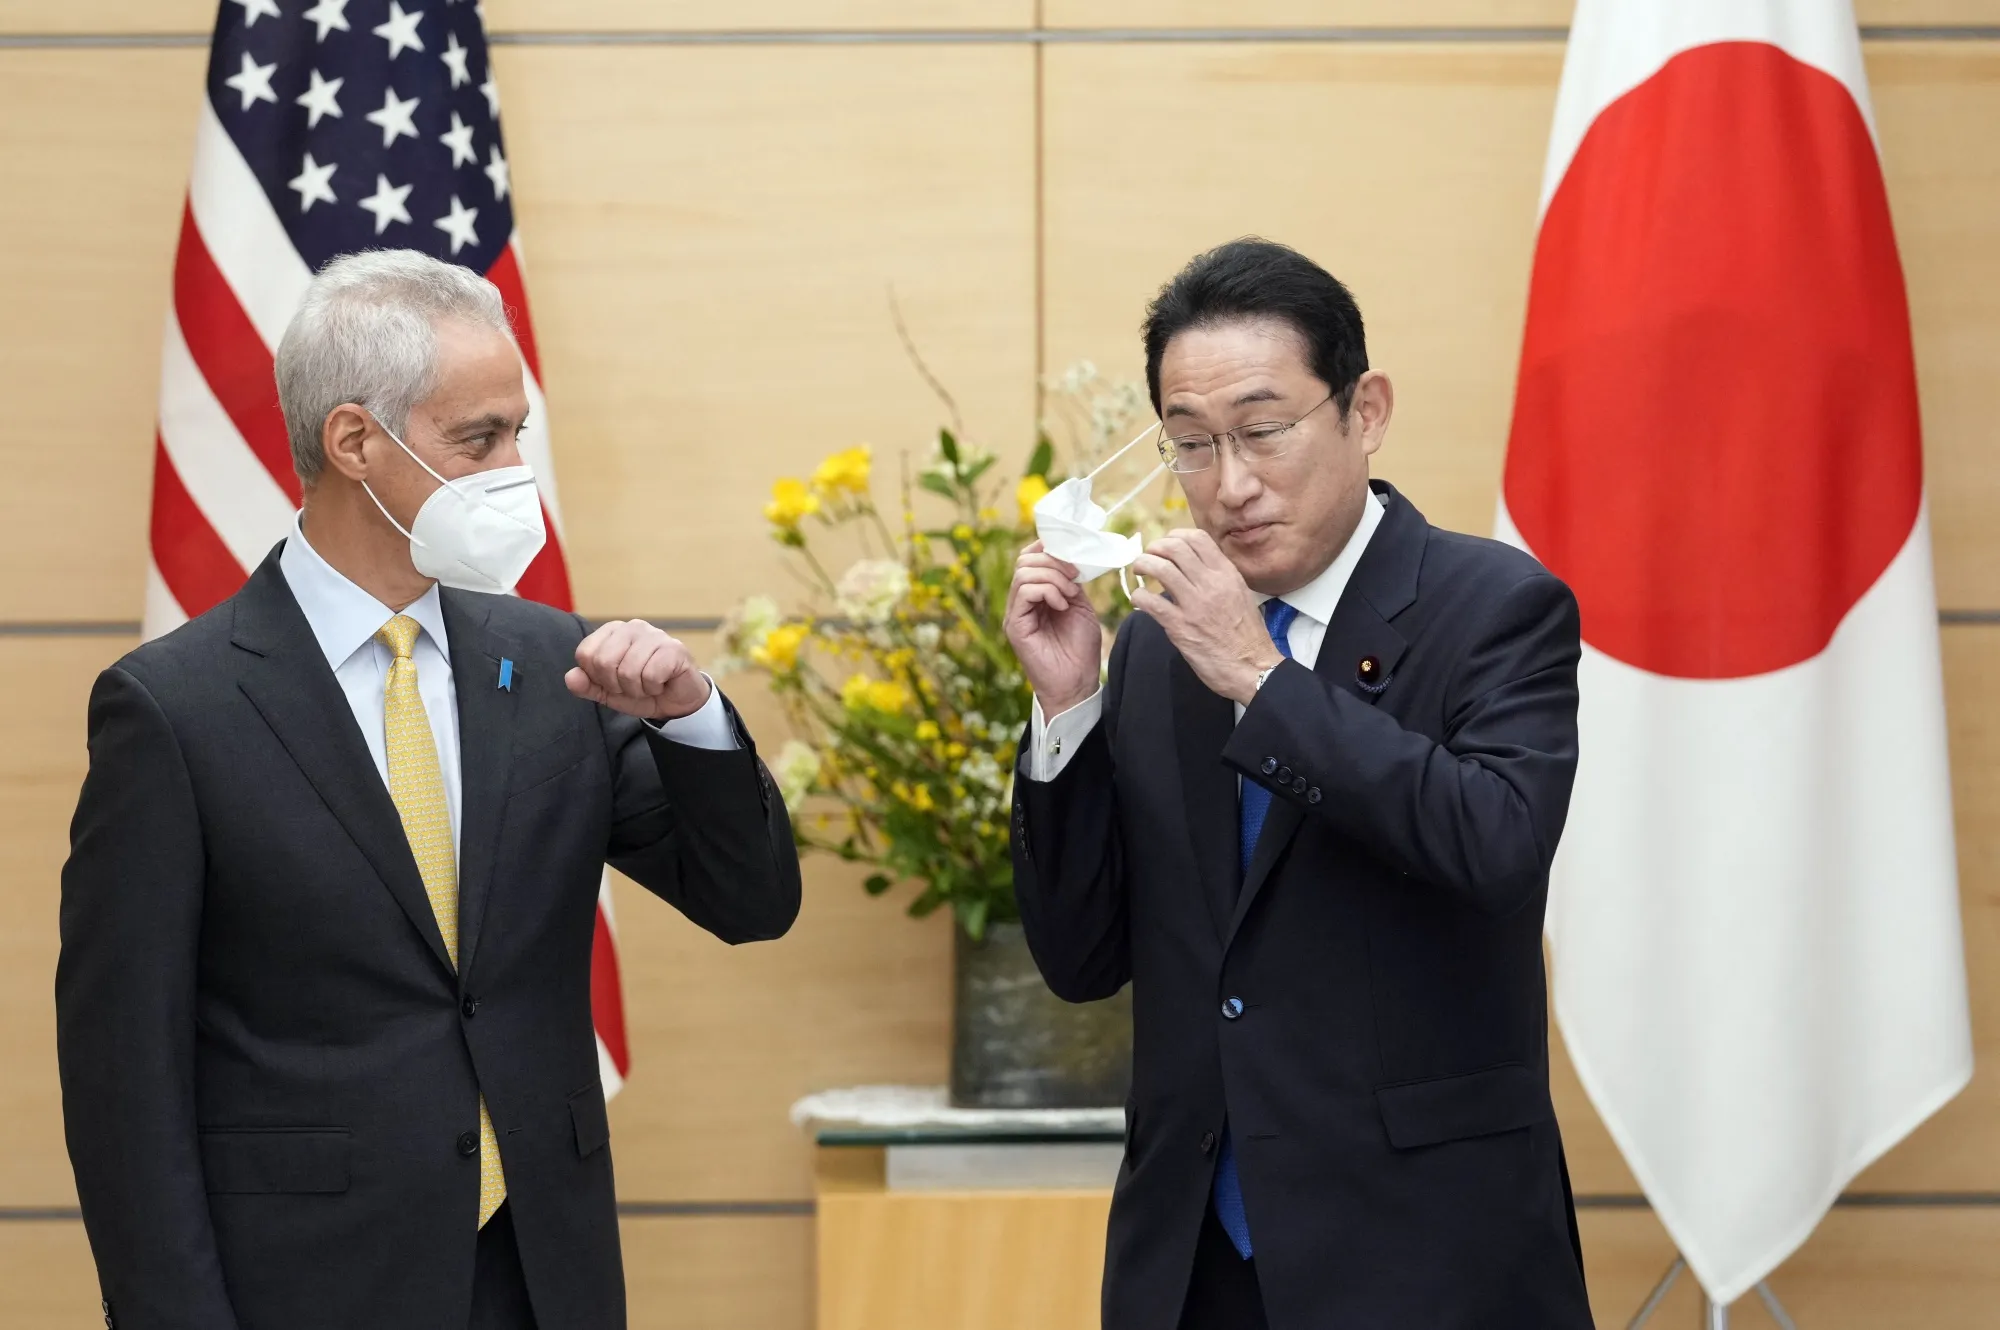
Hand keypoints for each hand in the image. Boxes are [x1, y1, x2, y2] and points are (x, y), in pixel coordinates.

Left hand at [566, 619, 712, 720]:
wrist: (676, 703)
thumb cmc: (642, 691)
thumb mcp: (608, 692)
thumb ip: (587, 685)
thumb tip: (571, 677)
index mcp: (613, 632)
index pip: (586, 654)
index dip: (597, 677)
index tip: (614, 682)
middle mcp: (632, 627)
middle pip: (604, 661)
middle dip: (617, 685)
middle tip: (632, 686)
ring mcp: (655, 635)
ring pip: (628, 671)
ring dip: (637, 689)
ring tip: (648, 685)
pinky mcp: (674, 648)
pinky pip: (650, 675)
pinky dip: (654, 688)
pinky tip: (662, 683)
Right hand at [1004, 540, 1103, 715]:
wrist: (1077, 683)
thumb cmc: (1080, 650)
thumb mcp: (1081, 606)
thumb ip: (1071, 582)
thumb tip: (1070, 557)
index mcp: (1036, 595)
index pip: (1029, 558)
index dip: (1048, 548)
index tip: (1073, 554)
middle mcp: (1021, 601)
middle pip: (1024, 560)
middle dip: (1053, 561)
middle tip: (1075, 577)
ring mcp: (1015, 613)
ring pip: (1023, 573)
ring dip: (1053, 577)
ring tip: (1070, 594)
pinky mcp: (1014, 625)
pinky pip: (1024, 591)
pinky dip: (1046, 591)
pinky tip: (1061, 604)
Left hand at [1129, 529, 1282, 704]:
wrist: (1254, 667)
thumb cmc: (1248, 636)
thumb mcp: (1241, 595)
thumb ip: (1221, 578)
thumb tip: (1198, 567)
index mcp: (1227, 574)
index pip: (1197, 538)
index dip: (1175, 536)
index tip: (1166, 545)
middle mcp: (1211, 584)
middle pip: (1174, 548)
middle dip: (1155, 548)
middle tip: (1149, 557)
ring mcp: (1194, 604)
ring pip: (1160, 568)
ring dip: (1143, 565)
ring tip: (1139, 572)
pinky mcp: (1180, 627)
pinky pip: (1150, 602)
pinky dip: (1138, 596)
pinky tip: (1138, 600)